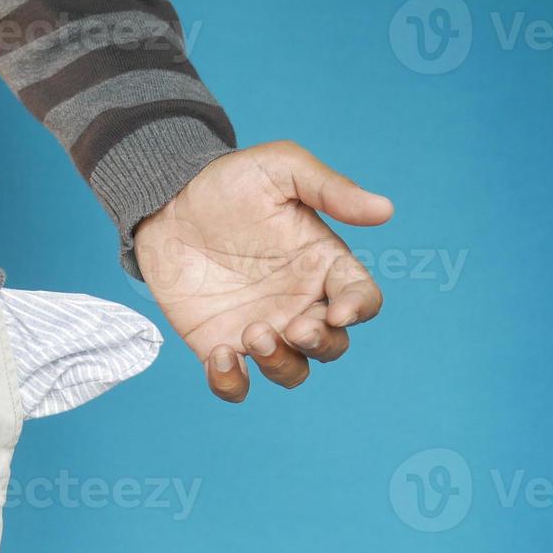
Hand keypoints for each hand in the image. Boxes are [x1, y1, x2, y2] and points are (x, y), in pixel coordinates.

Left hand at [133, 141, 394, 401]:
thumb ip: (330, 189)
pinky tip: (220, 357)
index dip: (359, 310)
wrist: (166, 200)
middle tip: (292, 325)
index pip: (362, 299)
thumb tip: (385, 210)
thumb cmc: (228, 182)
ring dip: (281, 365)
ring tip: (254, 335)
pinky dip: (233, 384)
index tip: (339, 311)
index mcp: (323, 265)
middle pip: (332, 345)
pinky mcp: (219, 344)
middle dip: (320, 344)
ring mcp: (261, 328)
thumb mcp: (280, 168)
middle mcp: (299, 303)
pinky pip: (236, 384)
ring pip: (292, 371)